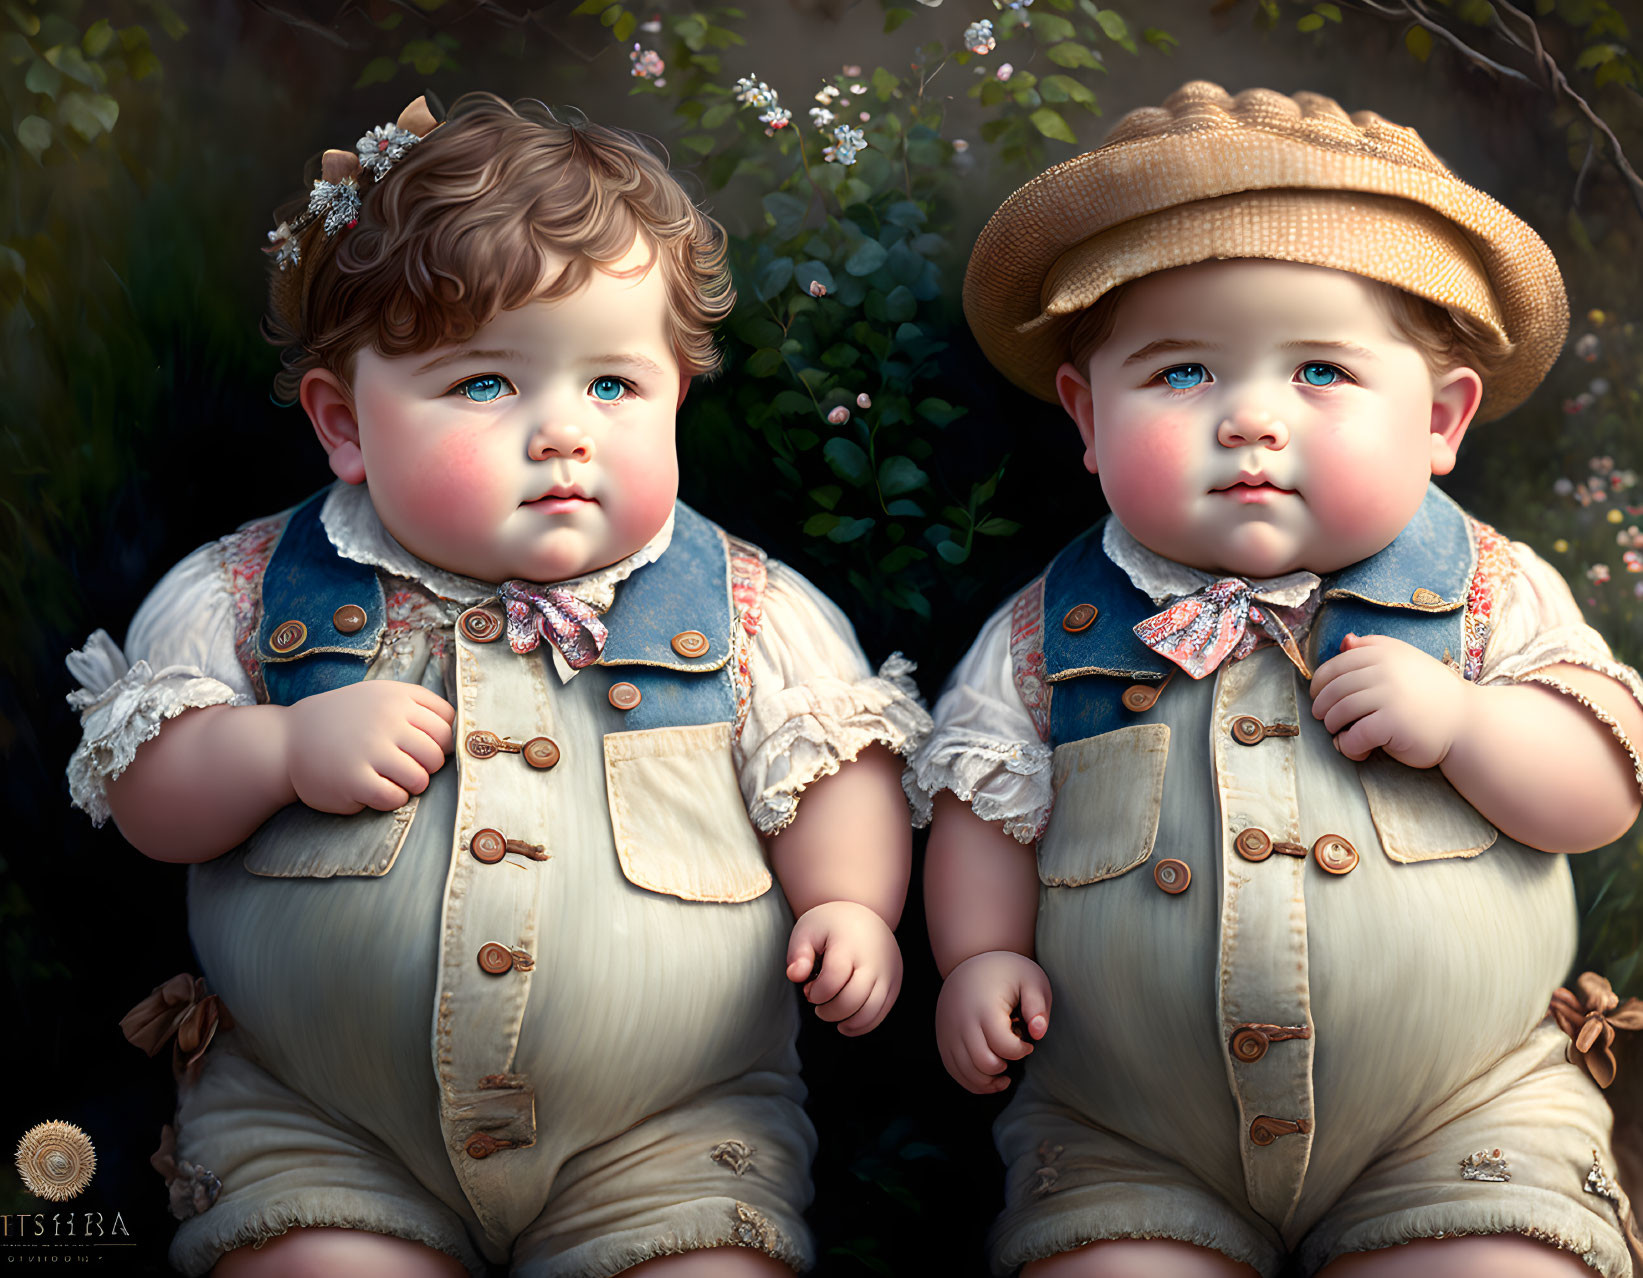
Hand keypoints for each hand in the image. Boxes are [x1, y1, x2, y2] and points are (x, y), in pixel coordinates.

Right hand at [284, 680, 455, 813]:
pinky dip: (392, 799)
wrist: (288, 740)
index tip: (426, 747)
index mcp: (397, 697)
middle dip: (427, 766)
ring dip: (411, 785)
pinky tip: (375, 789)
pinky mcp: (356, 780)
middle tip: (405, 765)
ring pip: (421, 779)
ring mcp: (370, 750)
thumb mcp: (380, 697)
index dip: (443, 741)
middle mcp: (387, 720)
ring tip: (391, 778)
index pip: (447, 723)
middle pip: (438, 754)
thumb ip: (419, 707)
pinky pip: (396, 798)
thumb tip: (460, 734)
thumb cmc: (345, 721)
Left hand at [785, 900, 902, 1035]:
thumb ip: (797, 954)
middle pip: (854, 998)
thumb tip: (795, 976)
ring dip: (847, 1022)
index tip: (809, 990)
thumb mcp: (807, 930)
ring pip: (870, 1011)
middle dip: (830, 1011)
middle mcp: (873, 959)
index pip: (833, 978)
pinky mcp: (894, 983)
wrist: (864, 916)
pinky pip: (881, 1013)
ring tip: (831, 1014)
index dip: (817, 993)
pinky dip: (862, 1025)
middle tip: (818, 1006)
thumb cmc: (831, 926)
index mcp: (849, 943)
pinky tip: (846, 1023)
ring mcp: (888, 972)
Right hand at [935, 950, 1051, 1094]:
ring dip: (988, 1081)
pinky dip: (972, 1082)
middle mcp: (962, 1022)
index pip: (1003, 1046)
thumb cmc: (1007, 973)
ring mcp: (949, 1032)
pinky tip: (989, 1077)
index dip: (1021, 1051)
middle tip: (1014, 1054)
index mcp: (985, 1008)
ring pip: (967, 1072)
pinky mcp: (943, 1039)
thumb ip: (1038, 1007)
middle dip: (1004, 1067)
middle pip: (983, 1063)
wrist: (971, 961)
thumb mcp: (1031, 980)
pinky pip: (954, 1070)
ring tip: (1004, 1072)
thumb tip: (1038, 1033)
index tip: (1028, 1043)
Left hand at [1309, 632, 1471, 766]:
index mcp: (1384, 652)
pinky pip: (1352, 737)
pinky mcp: (1391, 723)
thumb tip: (1345, 640)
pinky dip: (1348, 747)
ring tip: (1340, 734)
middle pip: (1333, 690)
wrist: (1468, 721)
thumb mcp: (1404, 662)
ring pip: (1338, 713)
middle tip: (1324, 719)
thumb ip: (1374, 650)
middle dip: (1322, 708)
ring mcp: (1388, 695)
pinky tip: (1358, 750)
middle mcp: (1384, 669)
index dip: (1319, 683)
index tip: (1317, 695)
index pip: (1335, 666)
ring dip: (1333, 728)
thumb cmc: (1431, 694)